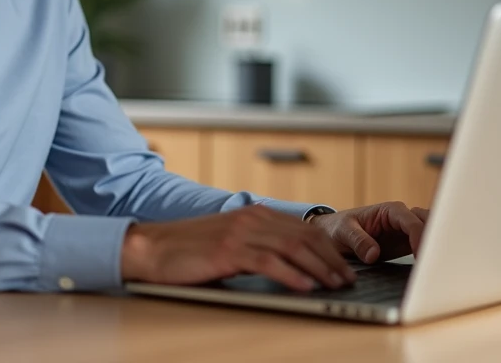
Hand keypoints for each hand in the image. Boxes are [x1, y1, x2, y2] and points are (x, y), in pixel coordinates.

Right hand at [121, 204, 356, 291]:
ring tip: (335, 285)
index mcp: (254, 214)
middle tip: (347, 280)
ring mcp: (240, 232)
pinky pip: (268, 262)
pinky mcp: (228, 250)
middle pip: (303, 237)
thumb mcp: (230, 242)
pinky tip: (305, 286)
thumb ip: (258, 245)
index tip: (343, 268)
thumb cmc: (190, 250)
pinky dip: (292, 275)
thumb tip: (291, 265)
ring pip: (292, 248)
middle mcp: (251, 218)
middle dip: (330, 260)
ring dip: (319, 268)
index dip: (327, 249)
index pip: (302, 230)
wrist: (153, 247)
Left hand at [310, 202, 429, 263]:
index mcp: (390, 210)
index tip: (421, 256)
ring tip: (437, 266)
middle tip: (436, 262)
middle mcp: (403, 218)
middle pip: (430, 224)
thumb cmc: (338, 227)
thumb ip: (358, 240)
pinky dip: (430, 254)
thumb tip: (373, 253)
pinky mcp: (407, 243)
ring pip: (432, 234)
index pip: (413, 222)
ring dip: (436, 247)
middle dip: (436, 240)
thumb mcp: (343, 231)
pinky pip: (425, 246)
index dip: (420, 238)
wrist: (334, 234)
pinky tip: (432, 268)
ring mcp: (407, 230)